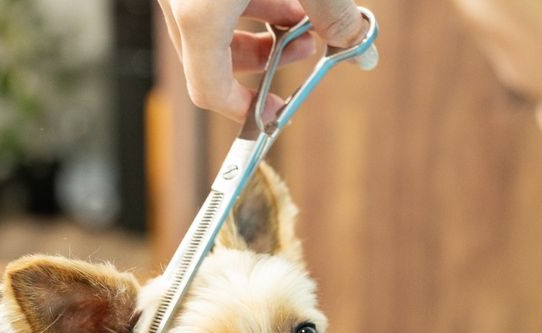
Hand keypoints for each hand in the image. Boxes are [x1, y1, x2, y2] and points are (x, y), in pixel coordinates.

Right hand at [155, 0, 368, 121]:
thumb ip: (333, 13)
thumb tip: (362, 50)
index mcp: (198, 15)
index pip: (210, 90)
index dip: (244, 111)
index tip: (276, 112)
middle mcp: (179, 4)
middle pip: (211, 60)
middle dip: (263, 62)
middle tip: (306, 48)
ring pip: (212, 28)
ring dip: (259, 30)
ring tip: (302, 15)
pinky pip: (210, 2)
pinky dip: (244, 5)